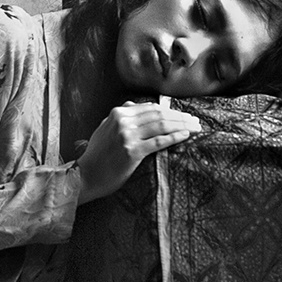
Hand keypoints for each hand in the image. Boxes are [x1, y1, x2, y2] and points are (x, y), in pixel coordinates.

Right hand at [76, 102, 200, 202]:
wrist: (85, 175)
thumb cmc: (96, 155)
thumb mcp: (104, 128)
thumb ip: (119, 117)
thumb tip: (134, 106)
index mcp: (118, 113)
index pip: (151, 108)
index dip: (170, 110)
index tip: (184, 115)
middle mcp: (123, 121)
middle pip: (159, 115)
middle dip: (180, 117)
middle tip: (195, 121)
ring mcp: (127, 136)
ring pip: (161, 126)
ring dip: (182, 126)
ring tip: (195, 128)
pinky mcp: (132, 151)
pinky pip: (158, 142)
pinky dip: (174, 137)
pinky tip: (185, 136)